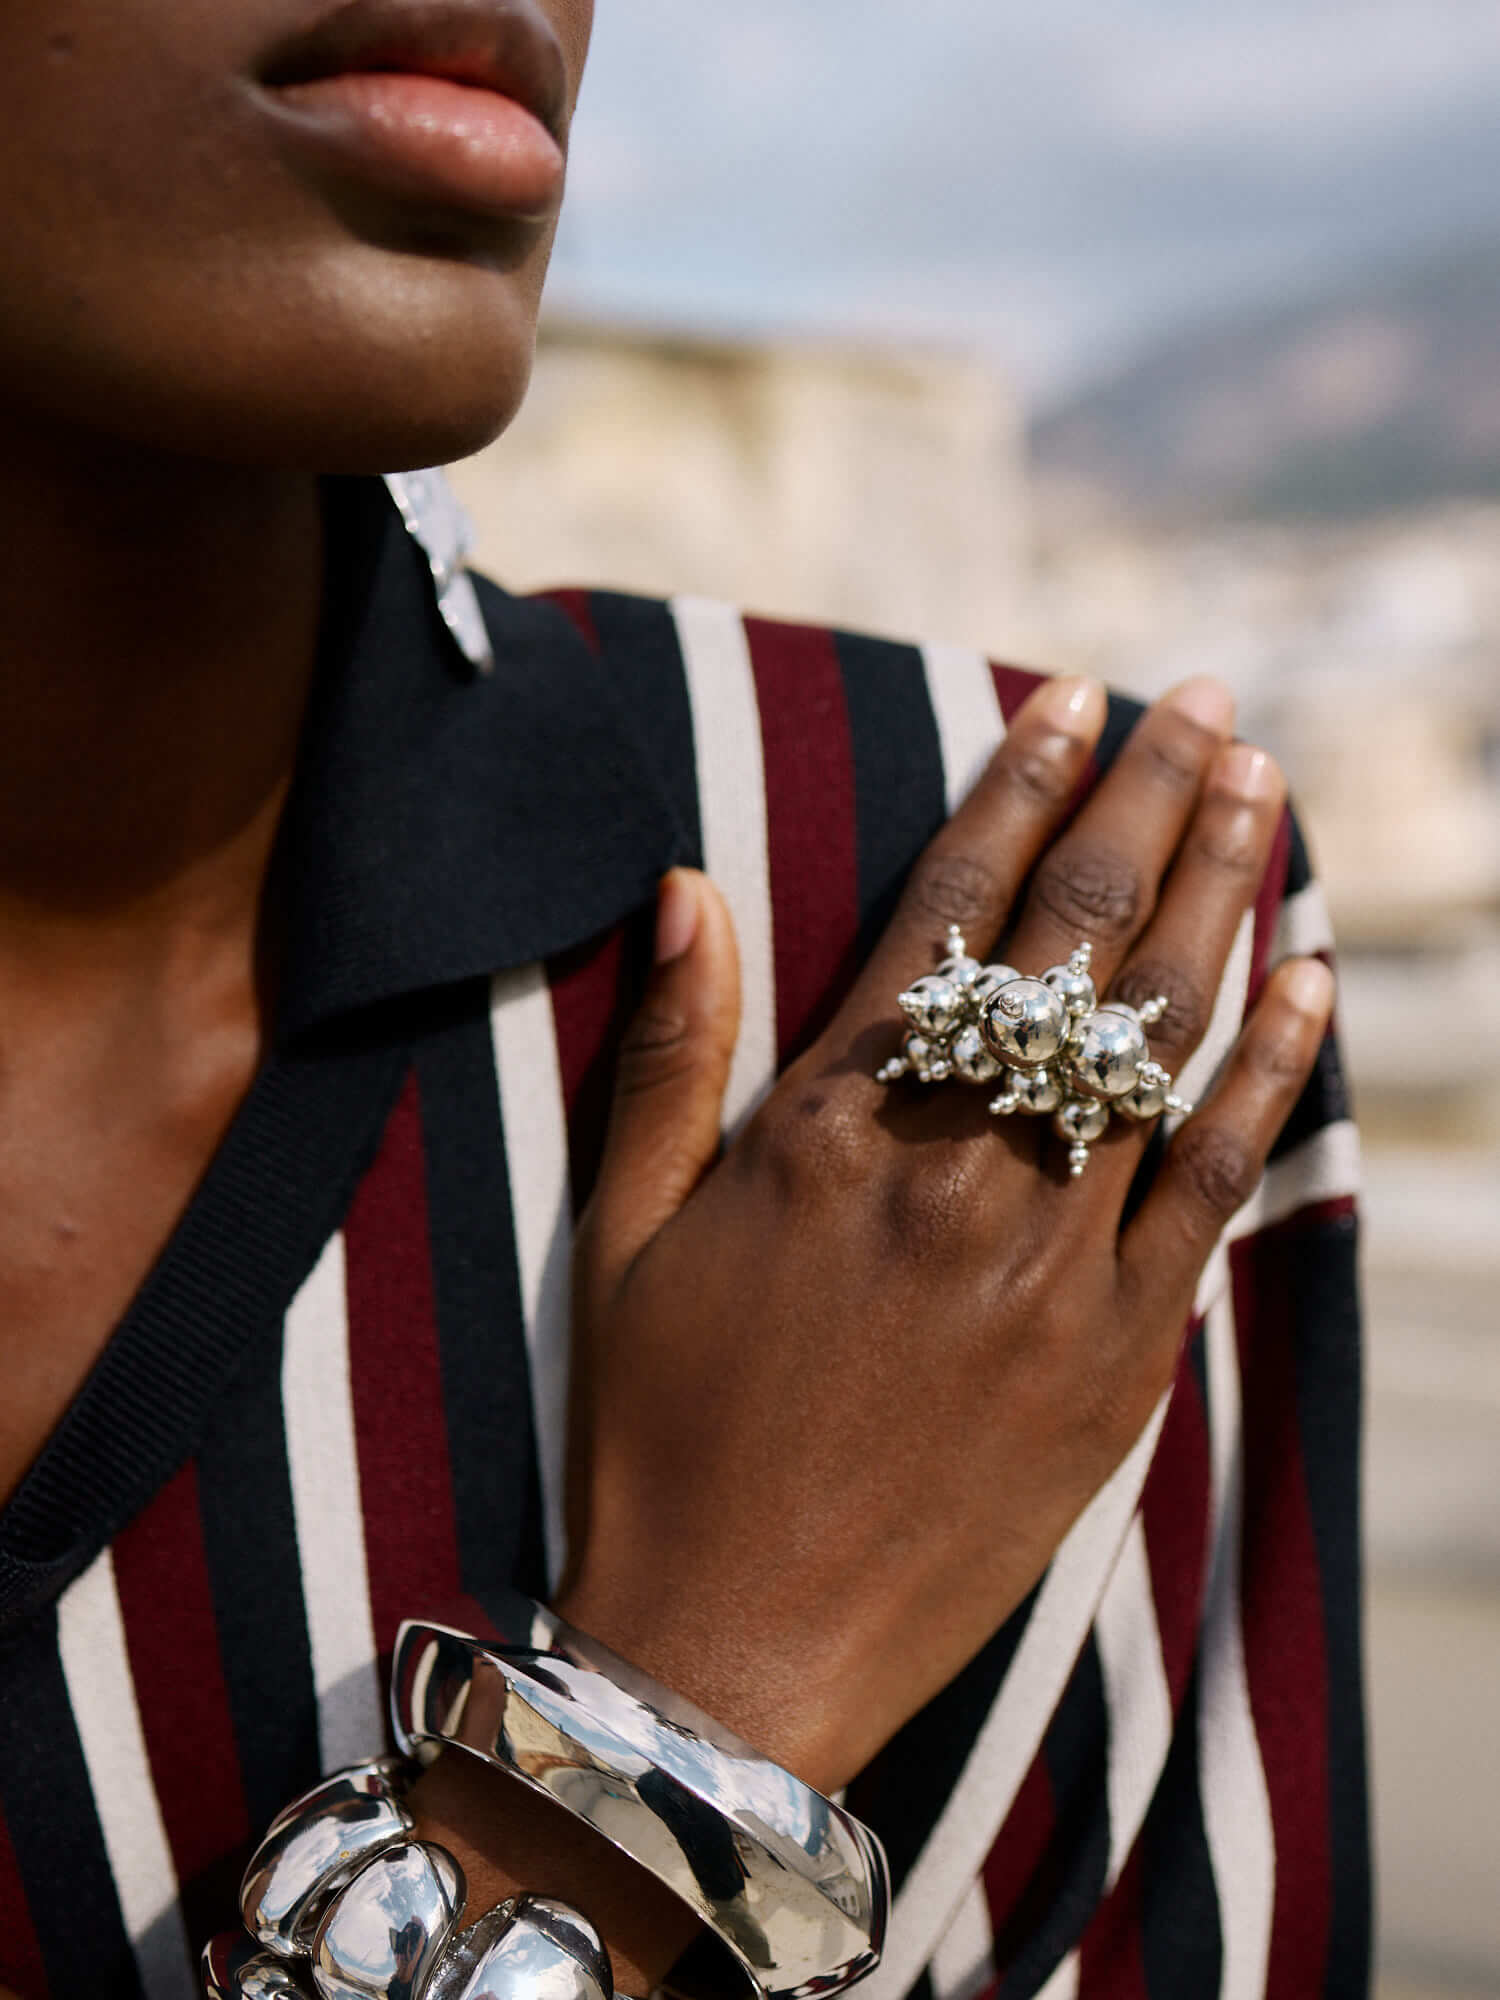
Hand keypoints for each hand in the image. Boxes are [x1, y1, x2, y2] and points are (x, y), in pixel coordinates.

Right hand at [558, 674, 1332, 1793]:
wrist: (733, 1654)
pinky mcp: (1118, 1356)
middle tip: (1207, 704)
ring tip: (1264, 789)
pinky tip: (1311, 977)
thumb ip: (669, 1052)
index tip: (1077, 697)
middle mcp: (951, 1173)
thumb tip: (689, 885)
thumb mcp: (623, 1234)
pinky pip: (1214, 1182)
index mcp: (824, 1131)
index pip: (947, 911)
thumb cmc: (660, 1435)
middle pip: (1076, 945)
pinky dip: (1270, 1069)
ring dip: (1223, 897)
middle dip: (1149, 803)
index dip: (1020, 787)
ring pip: (1163, 1038)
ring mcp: (1050, 1265)